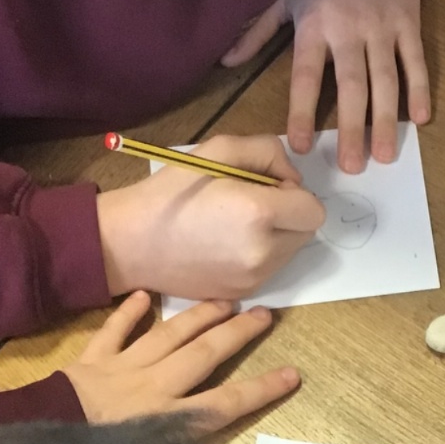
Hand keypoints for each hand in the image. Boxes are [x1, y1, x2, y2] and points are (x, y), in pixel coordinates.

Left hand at [64, 292, 298, 430]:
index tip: (292, 374)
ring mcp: (121, 370)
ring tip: (224, 301)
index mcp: (169, 422)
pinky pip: (113, 332)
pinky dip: (128, 313)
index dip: (262, 389)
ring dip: (199, 316)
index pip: (226, 404)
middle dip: (238, 334)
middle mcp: (153, 388)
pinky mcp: (91, 362)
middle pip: (205, 355)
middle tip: (265, 314)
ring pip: (168, 335)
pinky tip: (143, 295)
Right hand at [96, 135, 324, 300]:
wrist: (130, 244)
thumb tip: (291, 176)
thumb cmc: (169, 193)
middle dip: (288, 214)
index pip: (314, 209)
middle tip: (250, 202)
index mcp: (258, 214)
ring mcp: (253, 278)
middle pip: (306, 232)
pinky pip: (268, 270)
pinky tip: (224, 244)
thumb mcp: (216, 150)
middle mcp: (262, 252)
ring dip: (276, 236)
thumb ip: (266, 152)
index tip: (269, 187)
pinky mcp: (242, 293)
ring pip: (289, 253)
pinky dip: (258, 255)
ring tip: (234, 224)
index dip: (296, 194)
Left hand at [222, 0, 430, 173]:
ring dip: (386, 120)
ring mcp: (381, 25)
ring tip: (385, 156)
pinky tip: (420, 120)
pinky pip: (414, 60)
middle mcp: (349, 28)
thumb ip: (257, 31)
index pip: (306, 76)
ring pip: (385, 79)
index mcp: (314, 26)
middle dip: (353, 128)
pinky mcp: (408, 19)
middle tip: (353, 167)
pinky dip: (419, 89)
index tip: (302, 146)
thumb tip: (225, 62)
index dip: (302, 111)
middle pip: (351, 86)